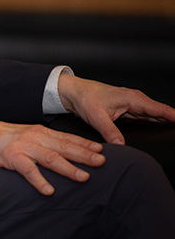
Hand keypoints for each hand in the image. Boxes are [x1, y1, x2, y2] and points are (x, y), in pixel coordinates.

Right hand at [0, 114, 105, 195]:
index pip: (66, 138)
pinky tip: (49, 190)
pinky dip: (39, 181)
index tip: (101, 150)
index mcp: (38, 132)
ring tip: (83, 177)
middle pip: (63, 147)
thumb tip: (60, 151)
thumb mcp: (24, 135)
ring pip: (51, 158)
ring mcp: (23, 147)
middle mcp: (34, 137)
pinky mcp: (10, 158)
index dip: (84, 144)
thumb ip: (41, 142)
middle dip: (84, 154)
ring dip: (68, 168)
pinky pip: (28, 170)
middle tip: (102, 162)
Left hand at [58, 74, 174, 144]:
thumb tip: (120, 145)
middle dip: (174, 121)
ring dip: (166, 122)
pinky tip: (162, 129)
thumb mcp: (96, 116)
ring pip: (155, 115)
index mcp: (133, 98)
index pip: (161, 110)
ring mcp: (133, 105)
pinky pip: (146, 117)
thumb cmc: (84, 98)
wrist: (73, 92)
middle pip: (162, 113)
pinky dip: (155, 122)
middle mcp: (136, 100)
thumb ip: (109, 131)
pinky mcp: (128, 110)